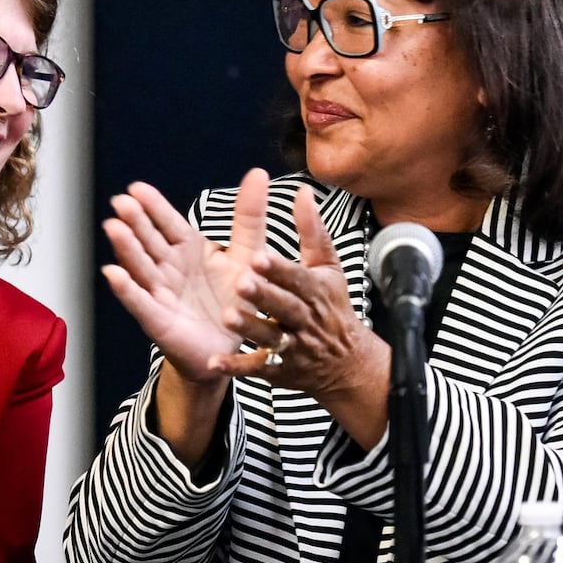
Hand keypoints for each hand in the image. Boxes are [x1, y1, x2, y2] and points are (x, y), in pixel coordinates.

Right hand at [101, 169, 272, 381]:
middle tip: (122, 203)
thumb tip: (259, 174)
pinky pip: (140, 303)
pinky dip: (127, 289)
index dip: (154, 207)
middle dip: (135, 222)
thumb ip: (249, 217)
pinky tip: (113, 273)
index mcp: (189, 250)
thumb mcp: (250, 254)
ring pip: (141, 267)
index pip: (169, 224)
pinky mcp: (159, 321)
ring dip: (126, 248)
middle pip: (150, 242)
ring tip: (114, 228)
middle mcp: (170, 269)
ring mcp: (161, 294)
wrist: (231, 349)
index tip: (138, 188)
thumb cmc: (236, 301)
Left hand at [209, 186, 388, 445]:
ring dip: (250, 328)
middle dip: (264, 296)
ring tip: (227, 317)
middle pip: (285, 307)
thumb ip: (312, 231)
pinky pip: (257, 369)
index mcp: (316, 291)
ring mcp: (293, 347)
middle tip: (240, 282)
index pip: (298, 278)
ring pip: (270, 338)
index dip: (280, 269)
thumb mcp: (329, 268)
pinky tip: (214, 363)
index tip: (259, 256)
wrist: (348, 363)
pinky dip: (236, 368)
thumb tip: (302, 191)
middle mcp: (305, 319)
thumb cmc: (332, 306)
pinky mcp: (280, 370)